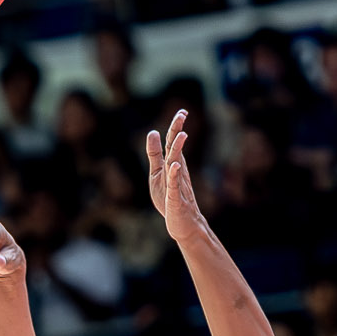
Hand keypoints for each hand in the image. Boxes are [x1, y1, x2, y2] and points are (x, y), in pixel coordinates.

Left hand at [145, 110, 207, 241]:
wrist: (183, 223)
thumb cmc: (169, 198)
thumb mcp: (157, 173)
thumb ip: (154, 154)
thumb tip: (153, 131)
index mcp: (172, 164)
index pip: (172, 142)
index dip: (175, 127)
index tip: (182, 111)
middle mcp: (177, 172)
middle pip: (175, 149)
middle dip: (177, 131)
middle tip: (183, 114)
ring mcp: (177, 185)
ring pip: (176, 164)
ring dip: (178, 150)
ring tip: (182, 135)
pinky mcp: (175, 199)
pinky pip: (174, 186)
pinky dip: (174, 176)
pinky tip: (174, 166)